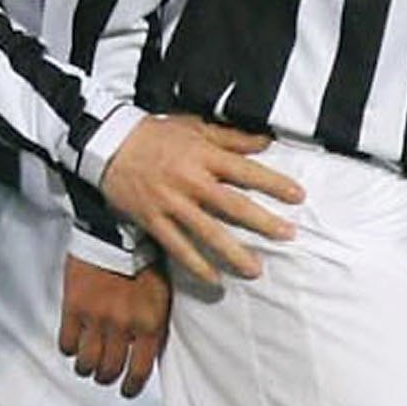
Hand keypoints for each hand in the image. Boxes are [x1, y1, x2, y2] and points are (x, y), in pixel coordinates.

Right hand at [61, 258, 169, 394]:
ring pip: (86, 363)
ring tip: (87, 363)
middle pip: (109, 370)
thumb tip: (147, 352)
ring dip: (87, 367)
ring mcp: (96, 318)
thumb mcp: (161, 295)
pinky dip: (70, 348)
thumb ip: (154, 325)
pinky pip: (67, 343)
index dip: (131, 387)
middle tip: (104, 374)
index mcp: (149, 324)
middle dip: (106, 377)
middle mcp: (123, 327)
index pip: (139, 372)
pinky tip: (74, 343)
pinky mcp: (73, 307)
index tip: (127, 390)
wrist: (115, 230)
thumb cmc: (144, 259)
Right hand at [98, 116, 305, 284]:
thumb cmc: (155, 134)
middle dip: (262, 222)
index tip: (298, 196)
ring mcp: (170, 203)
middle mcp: (189, 181)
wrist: (108, 145)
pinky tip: (213, 278)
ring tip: (255, 269)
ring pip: (207, 232)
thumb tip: (266, 142)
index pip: (245, 171)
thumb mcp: (194, 126)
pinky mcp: (153, 220)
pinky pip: (177, 246)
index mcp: (203, 155)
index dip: (273, 183)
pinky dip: (195, 264)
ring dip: (233, 252)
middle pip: (232, 205)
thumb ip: (231, 138)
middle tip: (287, 235)